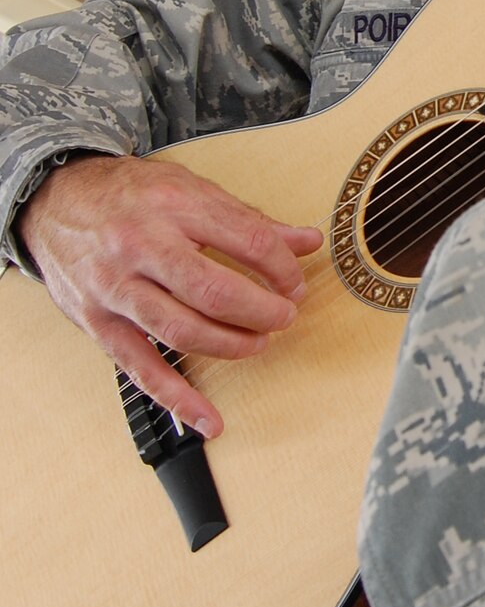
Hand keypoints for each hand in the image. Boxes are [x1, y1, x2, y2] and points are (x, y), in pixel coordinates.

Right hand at [19, 155, 322, 437]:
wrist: (56, 201)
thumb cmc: (128, 194)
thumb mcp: (190, 188)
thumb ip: (249, 219)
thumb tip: (307, 240)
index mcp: (172, 206)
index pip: (246, 242)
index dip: (282, 268)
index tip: (294, 283)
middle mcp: (141, 246)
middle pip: (214, 290)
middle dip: (261, 311)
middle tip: (283, 316)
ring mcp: (116, 289)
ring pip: (182, 331)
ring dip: (231, 345)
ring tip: (258, 342)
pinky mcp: (99, 323)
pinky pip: (142, 369)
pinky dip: (177, 399)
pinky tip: (208, 419)